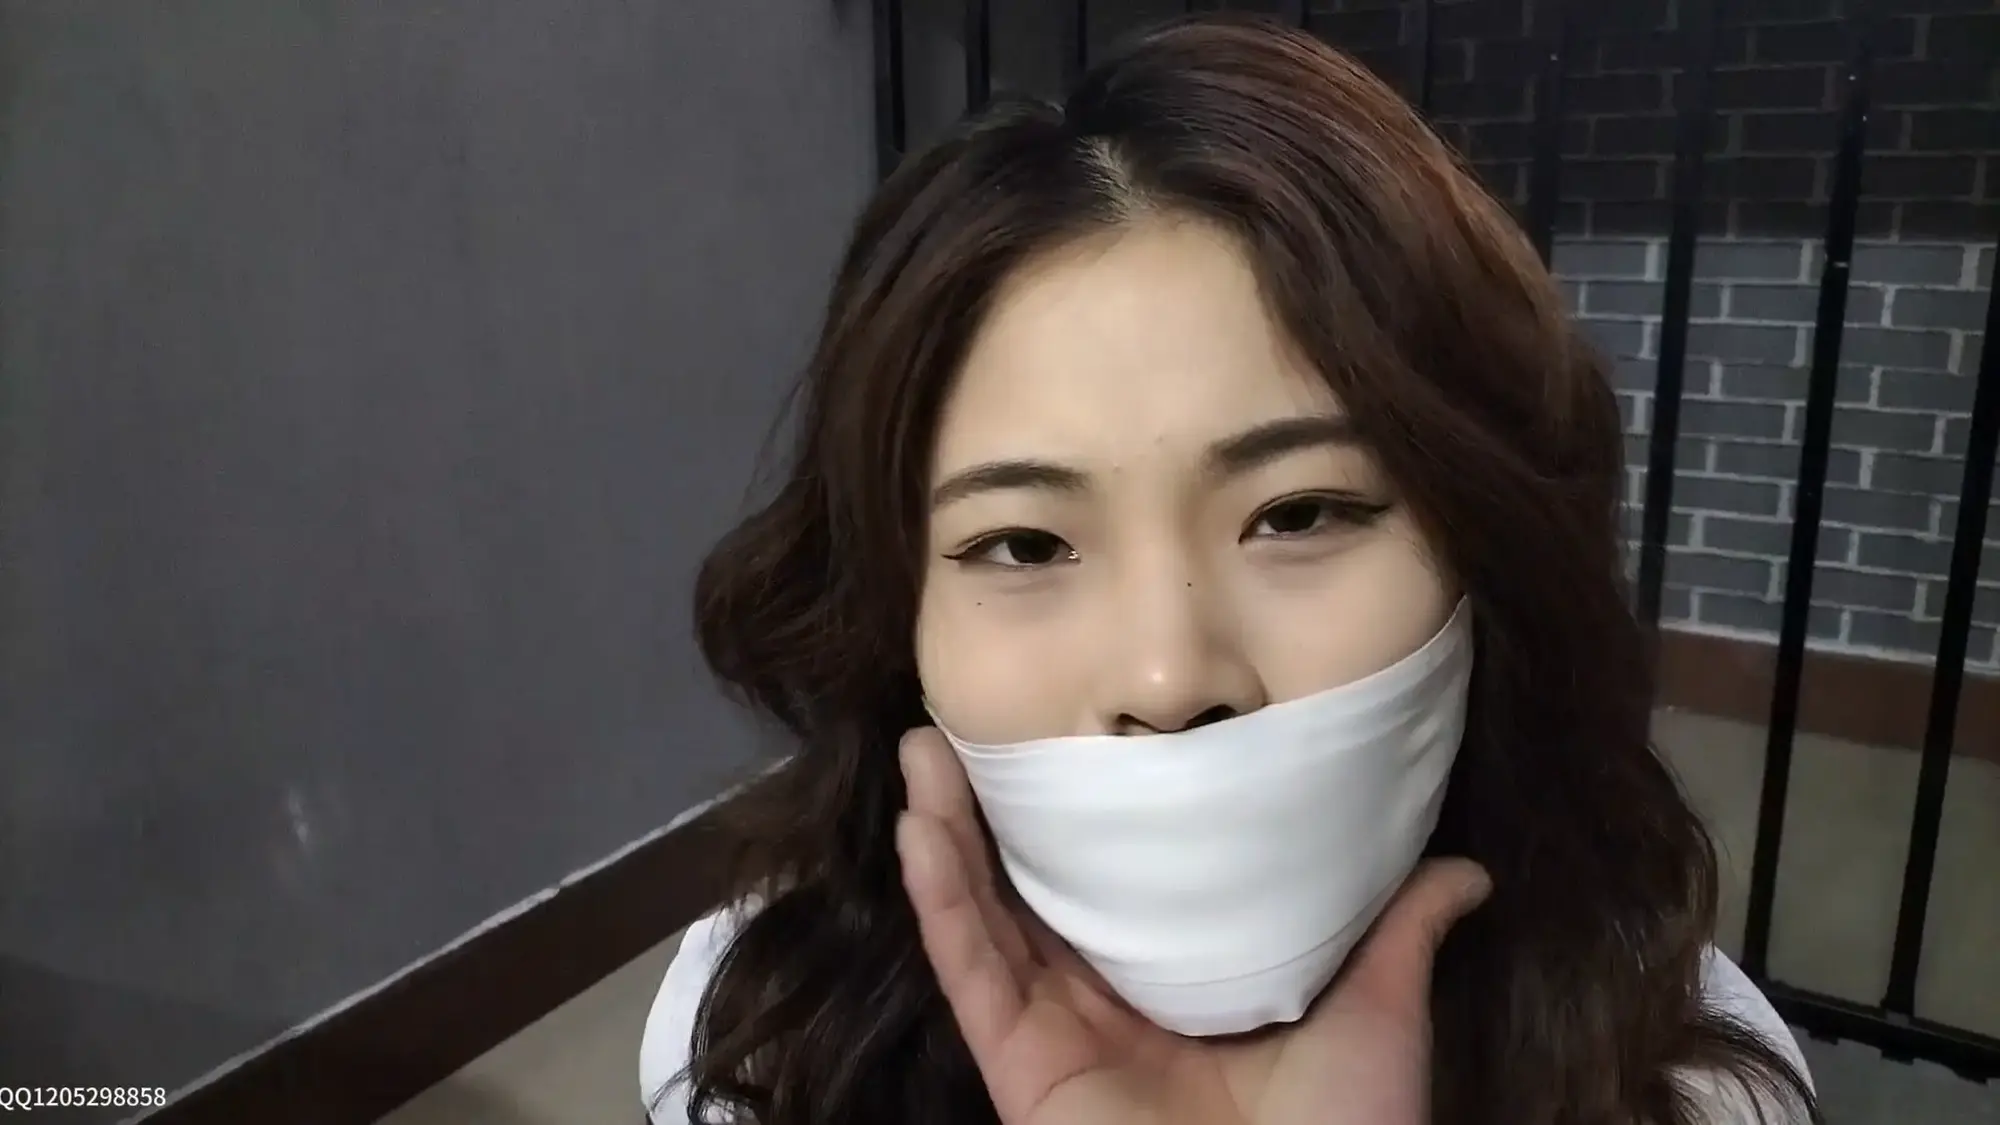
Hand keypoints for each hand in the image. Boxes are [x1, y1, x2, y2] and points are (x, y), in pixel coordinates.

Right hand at [895, 727, 1490, 1124]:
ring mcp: (1054, 1038)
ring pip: (982, 921)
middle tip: (958, 724)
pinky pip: (971, 975)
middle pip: (1026, 894)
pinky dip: (942, 902)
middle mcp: (1103, 1010)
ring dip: (945, 836)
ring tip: (921, 753)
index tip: (1061, 742)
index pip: (1109, 894)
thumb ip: (1399, 934)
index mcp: (1174, 996)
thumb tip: (1467, 870)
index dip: (1077, 823)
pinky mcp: (1020, 1069)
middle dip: (988, 813)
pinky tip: (921, 832)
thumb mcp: (1377, 1013)